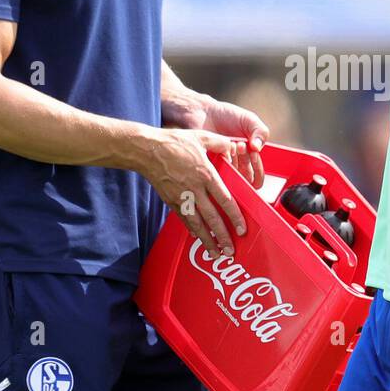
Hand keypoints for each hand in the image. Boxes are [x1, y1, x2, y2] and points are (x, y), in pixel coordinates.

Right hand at [143, 128, 247, 257]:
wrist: (147, 151)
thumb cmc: (174, 143)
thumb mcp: (201, 137)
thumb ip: (219, 143)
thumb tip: (233, 146)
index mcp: (206, 175)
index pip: (225, 200)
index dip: (235, 217)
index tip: (242, 229)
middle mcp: (195, 189)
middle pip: (212, 218)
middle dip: (222, 237)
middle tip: (230, 251)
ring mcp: (182, 197)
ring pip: (197, 223)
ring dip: (206, 240)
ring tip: (215, 253)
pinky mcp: (170, 200)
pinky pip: (183, 218)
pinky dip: (191, 229)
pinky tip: (197, 236)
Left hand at [178, 96, 268, 188]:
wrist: (202, 113)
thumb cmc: (226, 115)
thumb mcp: (249, 120)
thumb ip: (260, 131)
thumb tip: (258, 148)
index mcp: (250, 154)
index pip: (257, 173)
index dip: (257, 167)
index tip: (253, 153)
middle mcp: (237, 162)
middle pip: (246, 176)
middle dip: (245, 160)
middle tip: (240, 145)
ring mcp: (224, 165)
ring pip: (233, 176)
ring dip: (233, 162)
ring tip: (231, 145)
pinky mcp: (210, 165)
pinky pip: (217, 174)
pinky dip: (221, 164)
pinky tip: (220, 151)